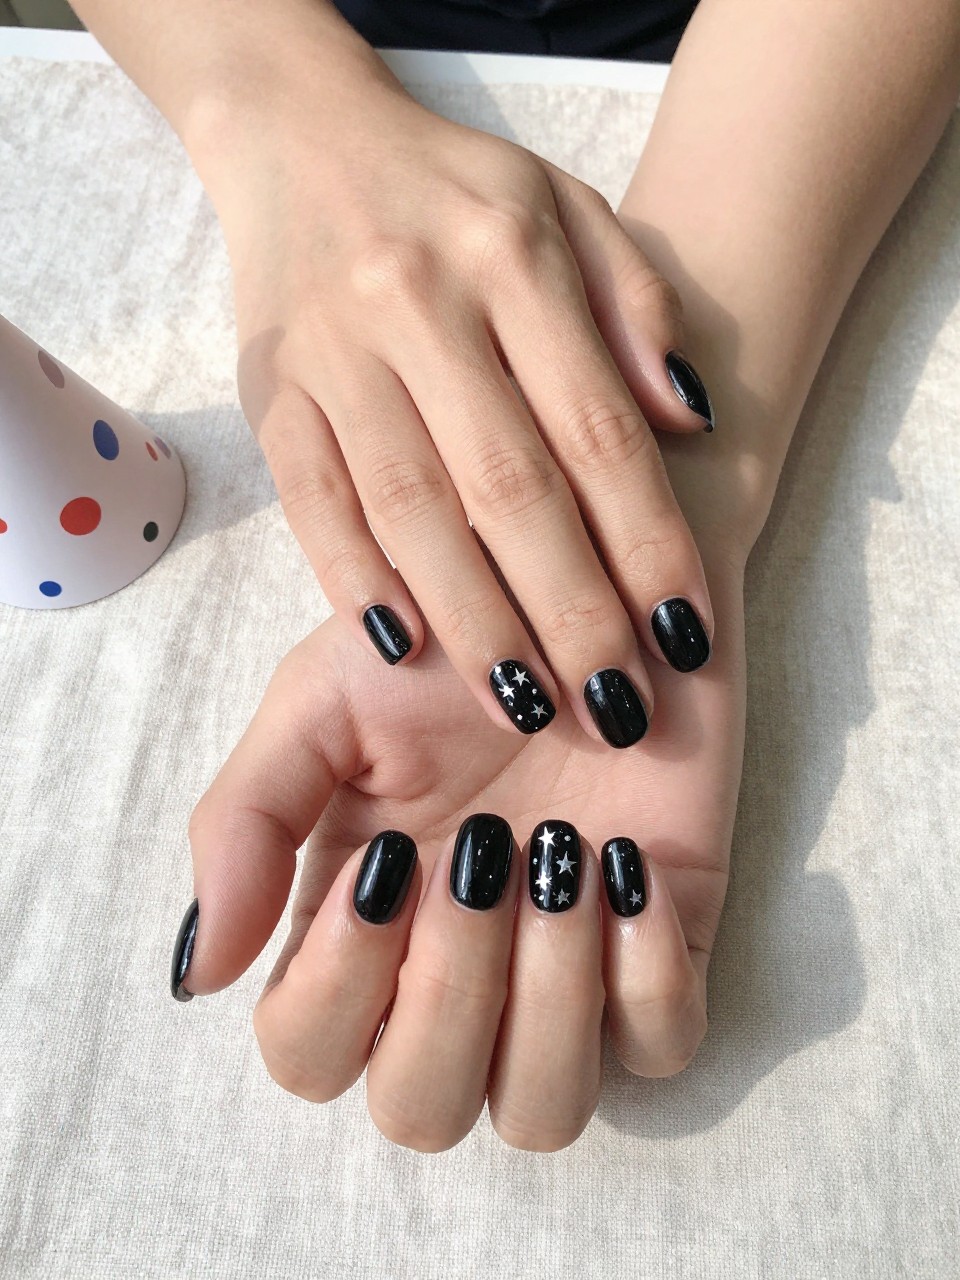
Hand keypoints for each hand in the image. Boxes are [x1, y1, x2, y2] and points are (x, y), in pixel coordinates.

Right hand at [175, 509, 747, 1151]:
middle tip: (485, 851)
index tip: (393, 856)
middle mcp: (454, 974)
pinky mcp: (662, 949)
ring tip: (564, 857)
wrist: (585, 580)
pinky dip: (644, 976)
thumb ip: (248, 823)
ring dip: (548, 999)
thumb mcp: (320, 705)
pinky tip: (631, 865)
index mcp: (356, 928)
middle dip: (451, 993)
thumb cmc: (448, 641)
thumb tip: (201, 974)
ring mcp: (563, 973)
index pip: (310, 1052)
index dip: (338, 987)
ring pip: (542, 1110)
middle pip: (422, 1108)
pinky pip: (662, 1045)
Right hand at [202, 73, 717, 748]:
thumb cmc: (456, 194)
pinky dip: (355, 578)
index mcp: (514, 260)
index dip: (649, 542)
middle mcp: (421, 305)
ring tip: (526, 704)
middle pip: (510, 487)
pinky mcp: (270, 390)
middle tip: (616, 709)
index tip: (687, 637)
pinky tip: (404, 650)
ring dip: (473, 620)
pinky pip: (312, 498)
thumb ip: (638, 309)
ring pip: (412, 508)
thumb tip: (692, 423)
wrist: (302, 140)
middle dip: (571, 610)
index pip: (599, 431)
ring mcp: (335, 351)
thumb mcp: (568, 211)